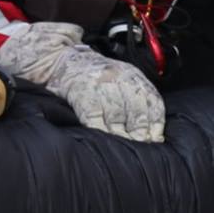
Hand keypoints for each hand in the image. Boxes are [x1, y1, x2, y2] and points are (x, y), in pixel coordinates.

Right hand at [0, 20, 164, 141]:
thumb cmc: (89, 73)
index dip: (154, 125)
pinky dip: (102, 132)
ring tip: (127, 153)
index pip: (151, 102)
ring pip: (118, 118)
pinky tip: (106, 143)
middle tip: (143, 150)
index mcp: (130, 75)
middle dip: (141, 134)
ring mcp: (99, 87)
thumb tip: (151, 126)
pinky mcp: (82, 95)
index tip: (155, 140)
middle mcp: (118, 79)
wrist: (58, 58)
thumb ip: (133, 96)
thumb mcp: (118, 76)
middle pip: (137, 112)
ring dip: (123, 137)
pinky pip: (95, 118)